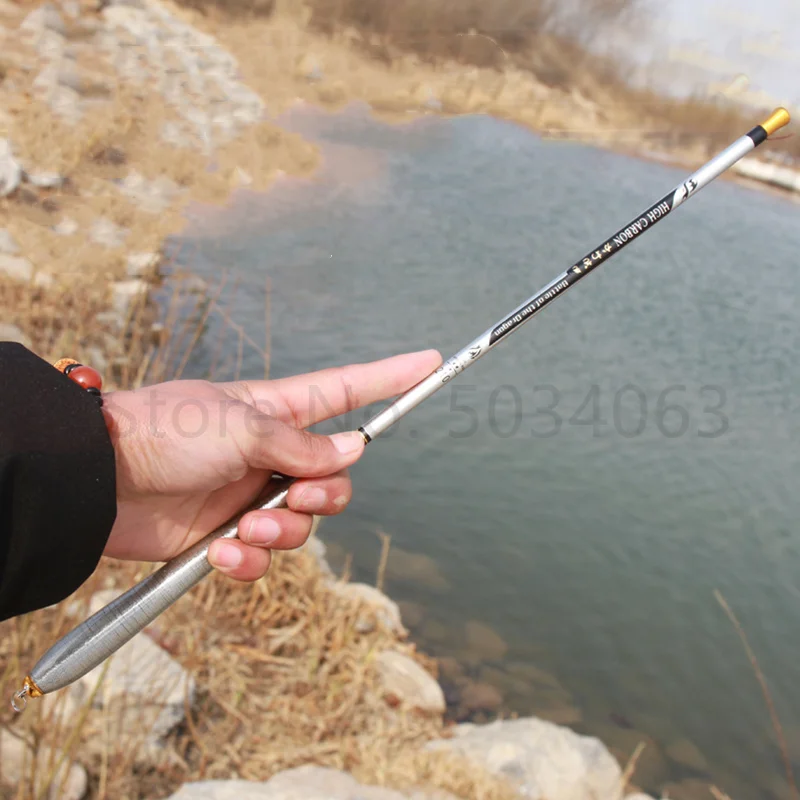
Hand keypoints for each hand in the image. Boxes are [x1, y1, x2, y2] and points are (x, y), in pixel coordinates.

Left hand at [102, 350, 440, 580]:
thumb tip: (354, 449)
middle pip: (334, 479)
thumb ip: (302, 444)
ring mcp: (249, 495)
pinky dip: (248, 562)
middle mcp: (270, 453)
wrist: (99, 482)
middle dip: (322, 496)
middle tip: (292, 496)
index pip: (346, 390)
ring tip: (243, 528)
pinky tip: (221, 552)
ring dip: (281, 533)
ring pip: (302, 526)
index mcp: (276, 412)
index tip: (429, 363)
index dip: (389, 377)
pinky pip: (261, 558)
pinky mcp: (225, 536)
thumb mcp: (241, 427)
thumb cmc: (166, 432)